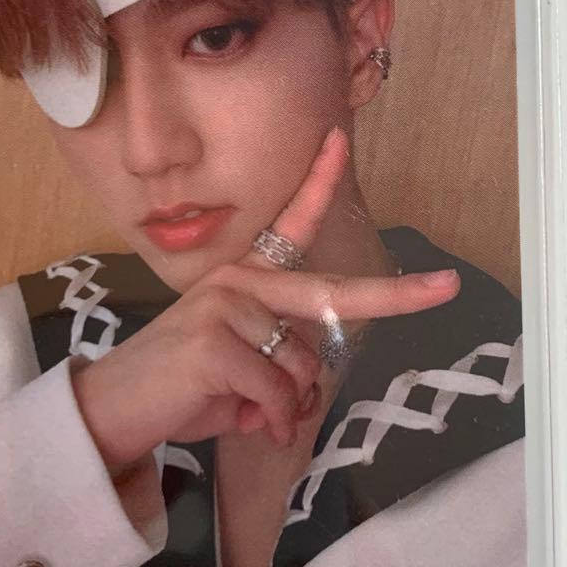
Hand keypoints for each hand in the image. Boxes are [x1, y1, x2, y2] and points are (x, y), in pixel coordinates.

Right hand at [71, 127, 459, 468]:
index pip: (285, 225)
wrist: (117, 409)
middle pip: (330, 292)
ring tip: (248, 412)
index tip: (338, 142)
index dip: (316, 184)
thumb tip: (303, 395)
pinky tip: (244, 423)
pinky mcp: (213, 341)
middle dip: (396, 294)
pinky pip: (277, 392)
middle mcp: (236, 280)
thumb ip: (278, 366)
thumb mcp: (240, 369)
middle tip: (449, 286)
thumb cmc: (183, 387)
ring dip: (288, 405)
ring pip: (302, 366)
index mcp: (244, 278)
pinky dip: (271, 420)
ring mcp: (224, 305)